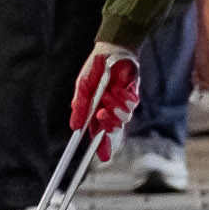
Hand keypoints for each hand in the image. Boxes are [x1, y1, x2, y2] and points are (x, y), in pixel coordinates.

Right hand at [69, 42, 139, 161]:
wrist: (111, 52)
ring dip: (114, 108)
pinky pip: (131, 105)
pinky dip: (123, 99)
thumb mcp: (82, 87)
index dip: (102, 147)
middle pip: (113, 131)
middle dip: (108, 126)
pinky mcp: (133, 96)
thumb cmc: (94, 70)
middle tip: (101, 114)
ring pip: (123, 119)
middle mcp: (110, 112)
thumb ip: (79, 107)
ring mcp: (123, 105)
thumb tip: (75, 127)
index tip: (104, 157)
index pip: (99, 135)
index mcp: (95, 113)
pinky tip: (117, 89)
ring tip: (107, 94)